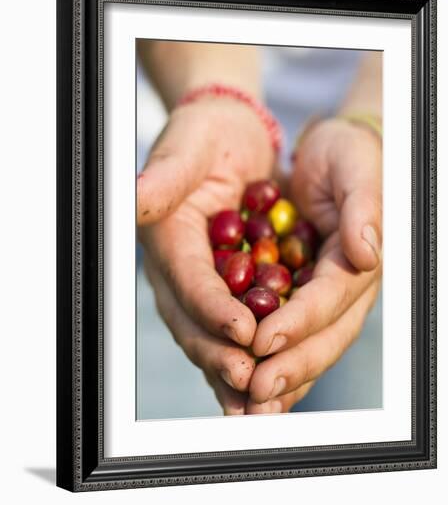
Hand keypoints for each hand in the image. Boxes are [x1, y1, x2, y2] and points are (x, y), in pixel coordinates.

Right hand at [138, 96, 274, 414]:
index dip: (212, 308)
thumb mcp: (189, 147)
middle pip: (194, 320)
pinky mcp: (223, 286)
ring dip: (233, 371)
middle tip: (252, 385)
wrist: (224, 136)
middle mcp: (179, 267)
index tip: (243, 333)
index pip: (188, 279)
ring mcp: (200, 281)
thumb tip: (135, 198)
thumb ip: (165, 176)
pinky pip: (233, 328)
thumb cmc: (207, 136)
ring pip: (211, 335)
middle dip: (222, 354)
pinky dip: (248, 358)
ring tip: (259, 405)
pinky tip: (271, 386)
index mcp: (168, 237)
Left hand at [246, 118, 381, 413]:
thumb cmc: (348, 155)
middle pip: (322, 336)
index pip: (330, 299)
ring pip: (307, 346)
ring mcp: (325, 295)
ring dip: (280, 378)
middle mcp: (346, 288)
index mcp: (361, 261)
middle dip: (289, 366)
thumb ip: (365, 208)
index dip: (299, 322)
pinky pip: (288, 333)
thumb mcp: (358, 168)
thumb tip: (368, 254)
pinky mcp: (303, 294)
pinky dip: (270, 360)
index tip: (263, 342)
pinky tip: (245, 384)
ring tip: (248, 406)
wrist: (333, 154)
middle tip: (254, 394)